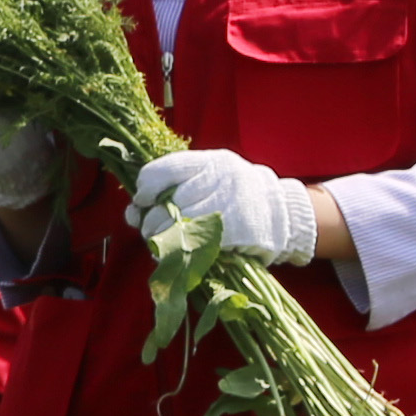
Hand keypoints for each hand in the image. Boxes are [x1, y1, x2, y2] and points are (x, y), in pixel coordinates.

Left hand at [128, 146, 319, 267]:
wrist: (283, 212)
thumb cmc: (236, 195)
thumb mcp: (210, 178)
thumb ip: (173, 187)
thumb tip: (132, 211)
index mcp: (211, 161)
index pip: (164, 170)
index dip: (145, 187)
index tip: (142, 201)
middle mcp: (220, 178)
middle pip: (168, 203)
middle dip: (151, 221)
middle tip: (149, 229)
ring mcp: (230, 203)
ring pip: (179, 225)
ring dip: (162, 240)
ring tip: (161, 244)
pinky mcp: (237, 229)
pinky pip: (198, 243)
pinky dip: (182, 252)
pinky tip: (178, 254)